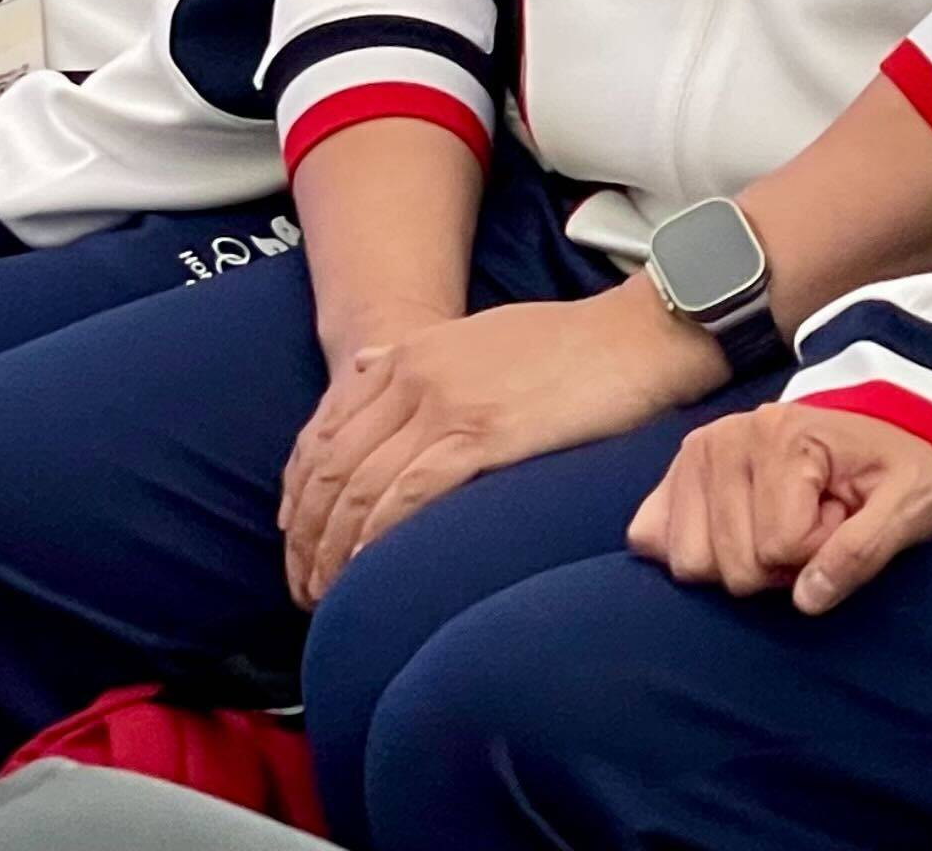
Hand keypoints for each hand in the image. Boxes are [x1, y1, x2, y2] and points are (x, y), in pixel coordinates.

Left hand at [276, 282, 725, 604]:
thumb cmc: (569, 344)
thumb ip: (419, 356)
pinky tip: (367, 572)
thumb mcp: (477, 335)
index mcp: (409, 355)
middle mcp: (414, 375)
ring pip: (360, 488)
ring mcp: (445, 404)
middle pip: (330, 468)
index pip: (323, 434)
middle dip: (305, 537)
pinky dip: (376, 539)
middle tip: (303, 588)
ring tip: (328, 597)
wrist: (636, 334)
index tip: (295, 542)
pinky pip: (407, 496)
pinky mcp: (482, 436)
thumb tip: (367, 370)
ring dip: (333, 552)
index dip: (298, 497)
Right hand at [627, 401, 931, 613]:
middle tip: (812, 528)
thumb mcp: (913, 504)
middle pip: (733, 565)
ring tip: (780, 527)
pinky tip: (734, 534)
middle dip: (781, 567)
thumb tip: (806, 600)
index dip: (820, 554)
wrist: (881, 432)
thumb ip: (864, 551)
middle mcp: (724, 438)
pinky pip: (651, 540)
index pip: (780, 548)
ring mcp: (692, 457)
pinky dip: (695, 555)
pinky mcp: (673, 478)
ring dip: (742, 563)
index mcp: (781, 436)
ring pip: (691, 564)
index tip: (842, 521)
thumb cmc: (897, 470)